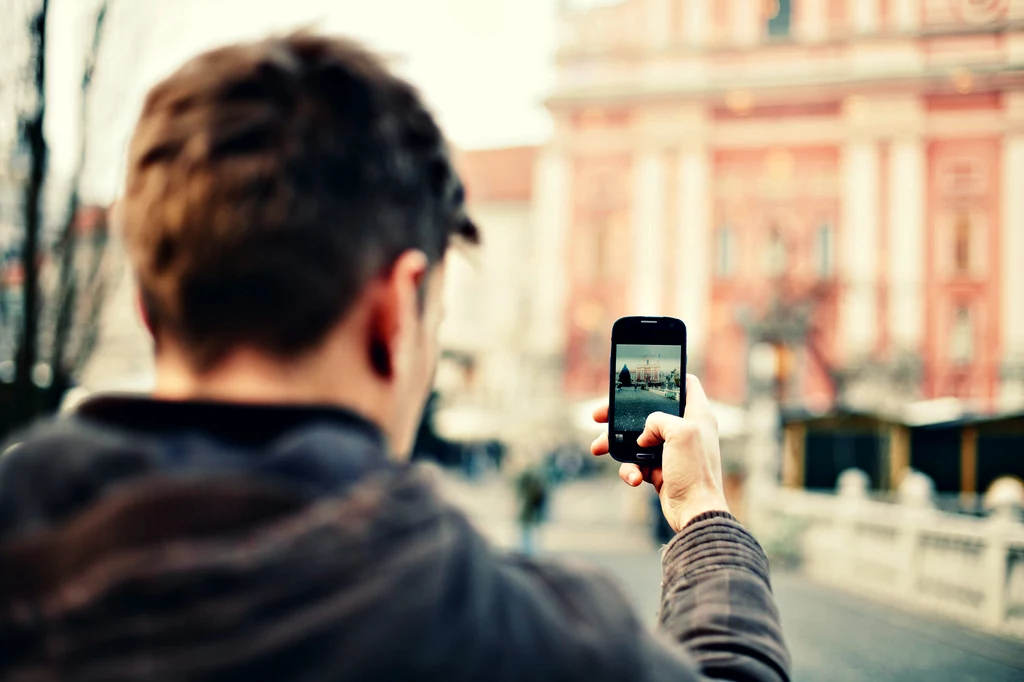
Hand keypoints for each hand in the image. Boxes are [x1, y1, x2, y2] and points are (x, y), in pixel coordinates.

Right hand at [591, 374, 728, 532]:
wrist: (695, 513)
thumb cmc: (695, 472)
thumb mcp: (680, 432)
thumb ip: (658, 419)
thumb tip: (643, 434)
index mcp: (697, 414)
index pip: (685, 384)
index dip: (666, 377)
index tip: (642, 377)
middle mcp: (685, 429)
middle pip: (648, 411)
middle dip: (621, 414)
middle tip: (598, 415)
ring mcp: (671, 451)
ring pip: (636, 438)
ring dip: (615, 444)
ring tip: (597, 448)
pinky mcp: (660, 470)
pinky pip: (636, 463)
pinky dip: (629, 469)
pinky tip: (633, 478)